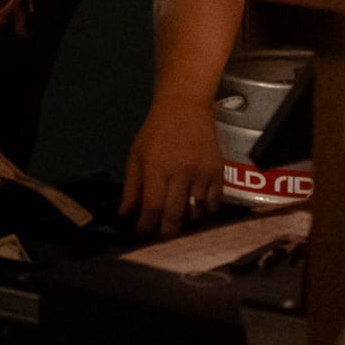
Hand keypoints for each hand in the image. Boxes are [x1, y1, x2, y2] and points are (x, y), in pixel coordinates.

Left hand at [122, 92, 225, 235]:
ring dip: (187, 223)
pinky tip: (196, 208)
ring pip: (197, 214)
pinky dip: (206, 212)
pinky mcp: (218, 173)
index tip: (143, 233)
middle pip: (175, 216)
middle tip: (161, 237)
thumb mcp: (136, 156)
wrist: (185, 107)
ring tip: (178, 221)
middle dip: (166, 233)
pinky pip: (215, 204)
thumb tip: (125, 214)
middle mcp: (181, 174)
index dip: (147, 227)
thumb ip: (131, 187)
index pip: (152, 208)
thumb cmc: (157, 131)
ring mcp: (202, 175)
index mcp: (157, 170)